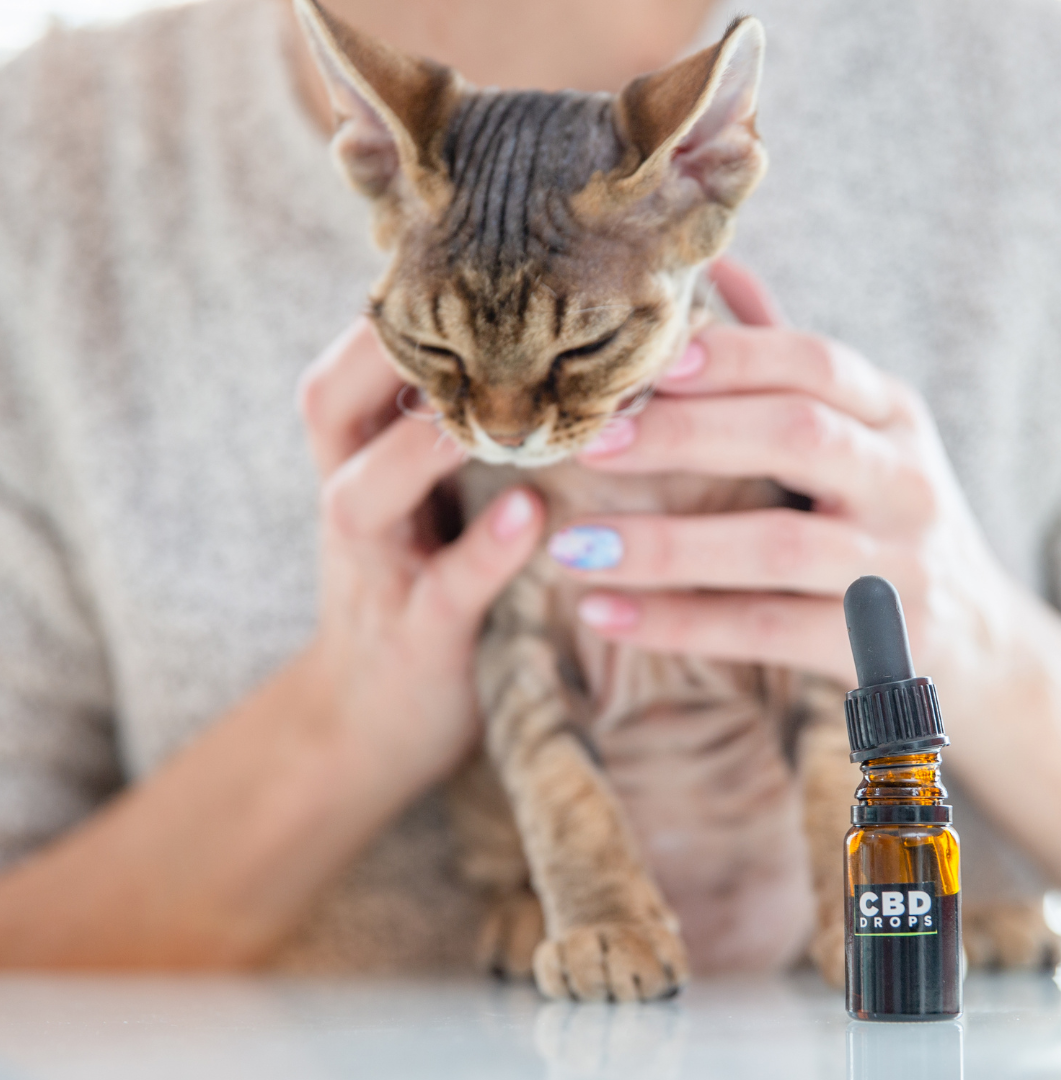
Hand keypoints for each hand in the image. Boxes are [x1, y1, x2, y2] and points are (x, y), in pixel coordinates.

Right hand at [298, 319, 543, 793]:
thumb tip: (532, 338)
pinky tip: (529, 516)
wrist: (370, 722)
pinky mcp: (411, 637)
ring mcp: (370, 570)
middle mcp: (347, 498)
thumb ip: (449, 427)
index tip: (482, 242)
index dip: (408, 298)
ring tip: (500, 398)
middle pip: (331, 400)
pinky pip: (442, 589)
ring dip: (428, 442)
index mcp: (353, 455)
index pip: (356, 357)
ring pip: (368, 489)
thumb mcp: (419, 499)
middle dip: (392, 346)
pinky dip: (482, 552)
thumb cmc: (417, 584)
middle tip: (476, 292)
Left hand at [551, 258, 1015, 694]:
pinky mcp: (885, 648)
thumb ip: (788, 365)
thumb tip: (718, 264)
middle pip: (797, 436)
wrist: (978, 641)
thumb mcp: (860, 435)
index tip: (643, 363)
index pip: (814, 362)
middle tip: (587, 445)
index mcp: (892, 415)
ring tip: (570, 549)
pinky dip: (678, 623)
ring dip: (663, 546)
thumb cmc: (883, 518)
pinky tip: (601, 615)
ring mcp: (900, 566)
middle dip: (684, 436)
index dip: (731, 356)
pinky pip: (766, 630)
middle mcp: (905, 480)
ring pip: (776, 546)